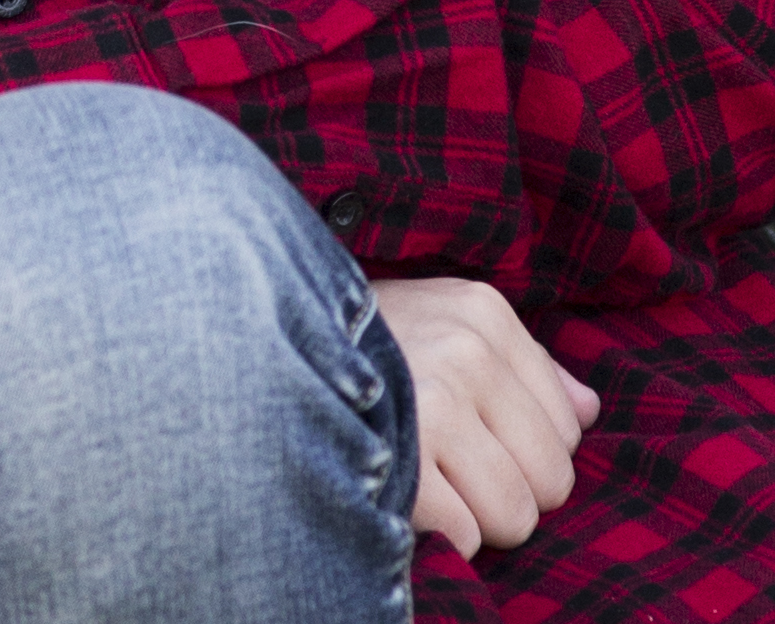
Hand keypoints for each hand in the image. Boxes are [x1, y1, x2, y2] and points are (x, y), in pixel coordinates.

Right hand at [373, 277, 598, 557]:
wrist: (261, 341)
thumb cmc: (373, 346)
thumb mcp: (449, 323)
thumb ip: (526, 364)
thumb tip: (590, 409)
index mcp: (483, 313)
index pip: (567, 427)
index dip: (525, 447)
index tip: (476, 433)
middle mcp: (465, 352)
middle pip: (552, 479)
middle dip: (510, 489)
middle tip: (455, 466)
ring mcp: (433, 405)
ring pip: (517, 515)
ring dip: (478, 518)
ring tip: (432, 481)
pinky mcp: (403, 462)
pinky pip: (467, 539)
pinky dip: (442, 537)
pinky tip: (408, 498)